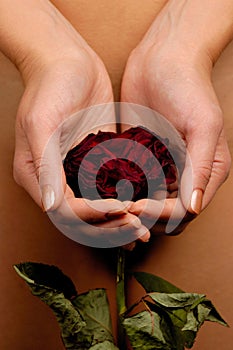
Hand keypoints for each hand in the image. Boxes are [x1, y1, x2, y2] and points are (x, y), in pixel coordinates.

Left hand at [121, 18, 230, 234]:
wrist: (163, 58)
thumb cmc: (189, 86)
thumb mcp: (203, 125)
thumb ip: (201, 167)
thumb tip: (193, 208)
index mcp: (205, 172)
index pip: (184, 212)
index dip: (162, 215)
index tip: (137, 206)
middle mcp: (184, 174)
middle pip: (165, 215)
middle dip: (144, 217)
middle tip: (121, 209)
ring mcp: (161, 167)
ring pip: (146, 203)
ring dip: (130, 207)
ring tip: (111, 204)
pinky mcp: (140, 157)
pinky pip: (130, 182)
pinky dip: (120, 189)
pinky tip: (104, 187)